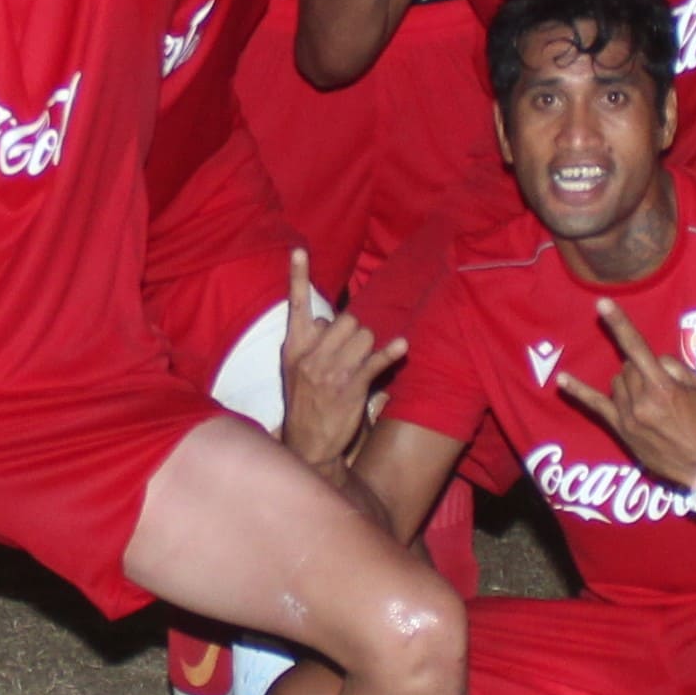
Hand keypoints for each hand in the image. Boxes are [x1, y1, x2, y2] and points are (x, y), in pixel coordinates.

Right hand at [273, 252, 405, 475]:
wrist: (309, 444)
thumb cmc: (303, 403)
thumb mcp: (293, 370)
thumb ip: (308, 341)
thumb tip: (323, 320)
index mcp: (293, 348)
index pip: (295, 305)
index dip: (298, 276)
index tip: (301, 250)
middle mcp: (310, 356)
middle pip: (345, 319)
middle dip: (354, 331)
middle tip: (352, 351)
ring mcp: (331, 371)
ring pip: (363, 335)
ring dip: (369, 346)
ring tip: (361, 364)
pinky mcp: (351, 386)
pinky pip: (376, 360)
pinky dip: (391, 352)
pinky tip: (401, 346)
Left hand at [551, 300, 695, 495]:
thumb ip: (676, 367)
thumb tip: (655, 362)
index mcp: (663, 387)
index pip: (637, 348)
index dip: (619, 324)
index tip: (602, 303)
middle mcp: (641, 401)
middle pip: (627, 366)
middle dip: (642, 368)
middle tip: (661, 385)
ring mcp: (628, 417)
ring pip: (617, 382)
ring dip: (629, 382)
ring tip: (652, 401)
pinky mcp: (621, 430)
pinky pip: (595, 406)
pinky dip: (578, 391)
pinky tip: (561, 380)